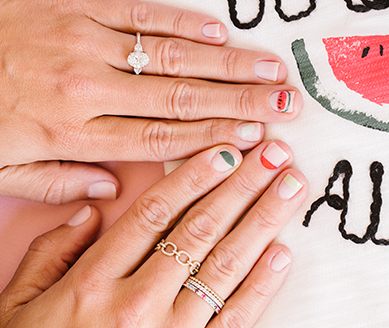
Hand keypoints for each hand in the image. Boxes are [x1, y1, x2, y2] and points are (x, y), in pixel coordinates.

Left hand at [0, 0, 301, 202]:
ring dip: (228, 62)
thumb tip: (114, 191)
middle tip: (287, 103)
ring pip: (172, 56)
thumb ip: (60, 180)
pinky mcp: (77, 5)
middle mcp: (88, 88)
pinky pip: (141, 15)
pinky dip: (183, 22)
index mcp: (73, 131)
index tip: (257, 136)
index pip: (162, 139)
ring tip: (272, 68)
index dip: (216, 137)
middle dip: (242, 101)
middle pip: (181, 98)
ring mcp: (85, 42)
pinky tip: (219, 31)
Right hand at [0, 140, 306, 327]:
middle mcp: (136, 303)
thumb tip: (92, 211)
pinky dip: (262, 285)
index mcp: (94, 282)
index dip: (193, 176)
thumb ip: (52, 252)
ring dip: (263, 221)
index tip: (224, 149)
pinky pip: (235, 319)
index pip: (153, 214)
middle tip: (273, 154)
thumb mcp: (21, 303)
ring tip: (289, 188)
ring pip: (225, 265)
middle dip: (241, 186)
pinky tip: (282, 253)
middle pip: (199, 230)